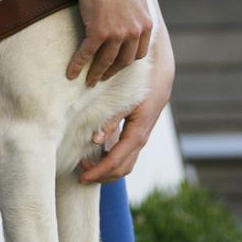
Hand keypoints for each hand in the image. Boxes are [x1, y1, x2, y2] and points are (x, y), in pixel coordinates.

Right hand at [67, 0, 152, 83]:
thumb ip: (138, 13)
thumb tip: (135, 20)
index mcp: (146, 23)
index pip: (139, 52)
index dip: (127, 62)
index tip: (118, 65)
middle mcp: (134, 31)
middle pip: (124, 61)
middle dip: (112, 72)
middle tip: (103, 78)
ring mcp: (117, 33)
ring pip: (106, 62)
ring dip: (96, 74)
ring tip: (89, 81)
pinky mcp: (99, 32)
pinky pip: (88, 54)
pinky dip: (78, 65)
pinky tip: (71, 73)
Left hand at [77, 12, 174, 183]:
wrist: (160, 65)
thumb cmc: (140, 78)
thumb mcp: (124, 97)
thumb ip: (111, 118)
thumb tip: (96, 141)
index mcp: (139, 129)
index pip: (118, 160)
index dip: (100, 171)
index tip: (82, 176)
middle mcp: (143, 135)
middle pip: (124, 167)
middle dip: (103, 174)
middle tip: (80, 172)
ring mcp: (143, 132)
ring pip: (127, 161)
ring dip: (108, 167)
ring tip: (86, 163)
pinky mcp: (140, 127)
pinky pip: (128, 150)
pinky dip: (113, 156)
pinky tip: (98, 150)